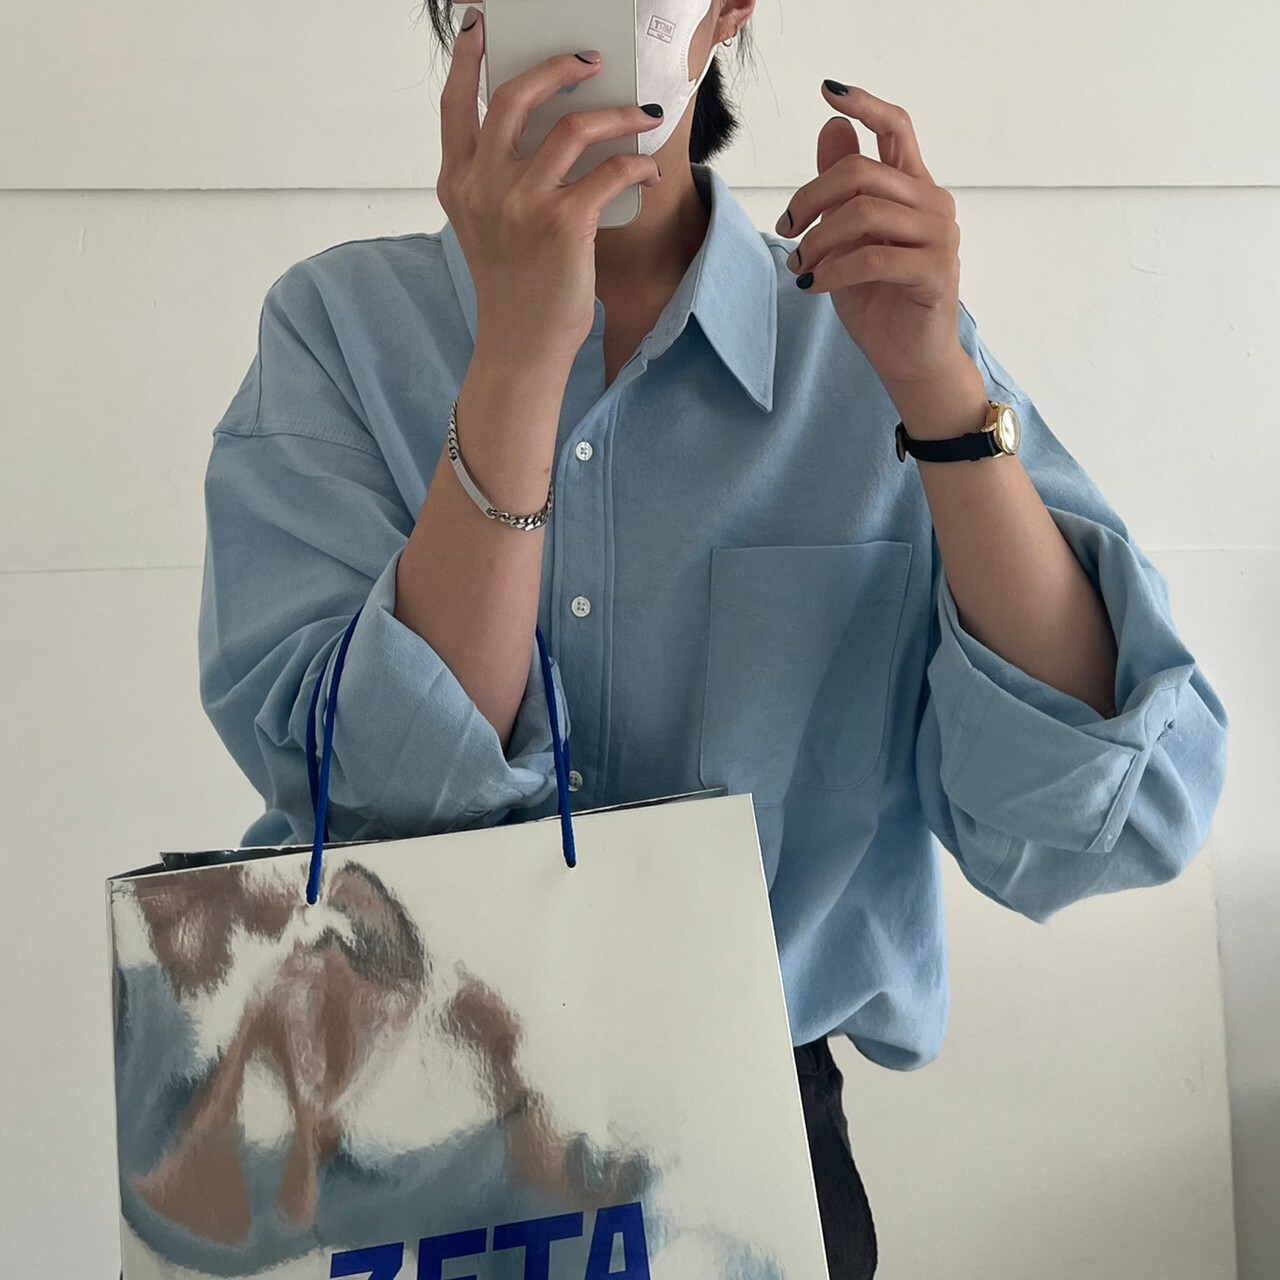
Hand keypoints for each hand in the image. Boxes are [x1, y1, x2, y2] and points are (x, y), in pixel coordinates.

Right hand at [438, 6, 664, 368]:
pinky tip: (646, 174)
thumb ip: (496, 180)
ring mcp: (521, 204)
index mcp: (458, 183)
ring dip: (616, 114)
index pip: (456, 105)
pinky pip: (609, 172)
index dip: (468, 58)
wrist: (520, 346)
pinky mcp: (563, 225)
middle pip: (515, 96)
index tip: (484, 26)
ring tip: (640, 115)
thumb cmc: (512, 288)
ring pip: (572, 126)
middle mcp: (483, 187)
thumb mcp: (485, 228)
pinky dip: (635, 167)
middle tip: (588, 60)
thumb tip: (548, 126)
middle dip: (556, 66)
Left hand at [777, 81, 970, 388]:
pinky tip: (812, 287)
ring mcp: (940, 236)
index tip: (828, 90)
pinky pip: (873, 258)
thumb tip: (831, 127)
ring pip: (864, 213)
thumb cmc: (878, 300)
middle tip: (786, 229)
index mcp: (914, 188)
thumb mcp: (847, 239)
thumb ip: (841, 189)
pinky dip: (833, 271)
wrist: (908, 359)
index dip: (864, 104)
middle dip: (811, 197)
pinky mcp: (936, 272)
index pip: (897, 128)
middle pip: (862, 172)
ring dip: (818, 240)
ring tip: (800, 266)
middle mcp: (933, 204)